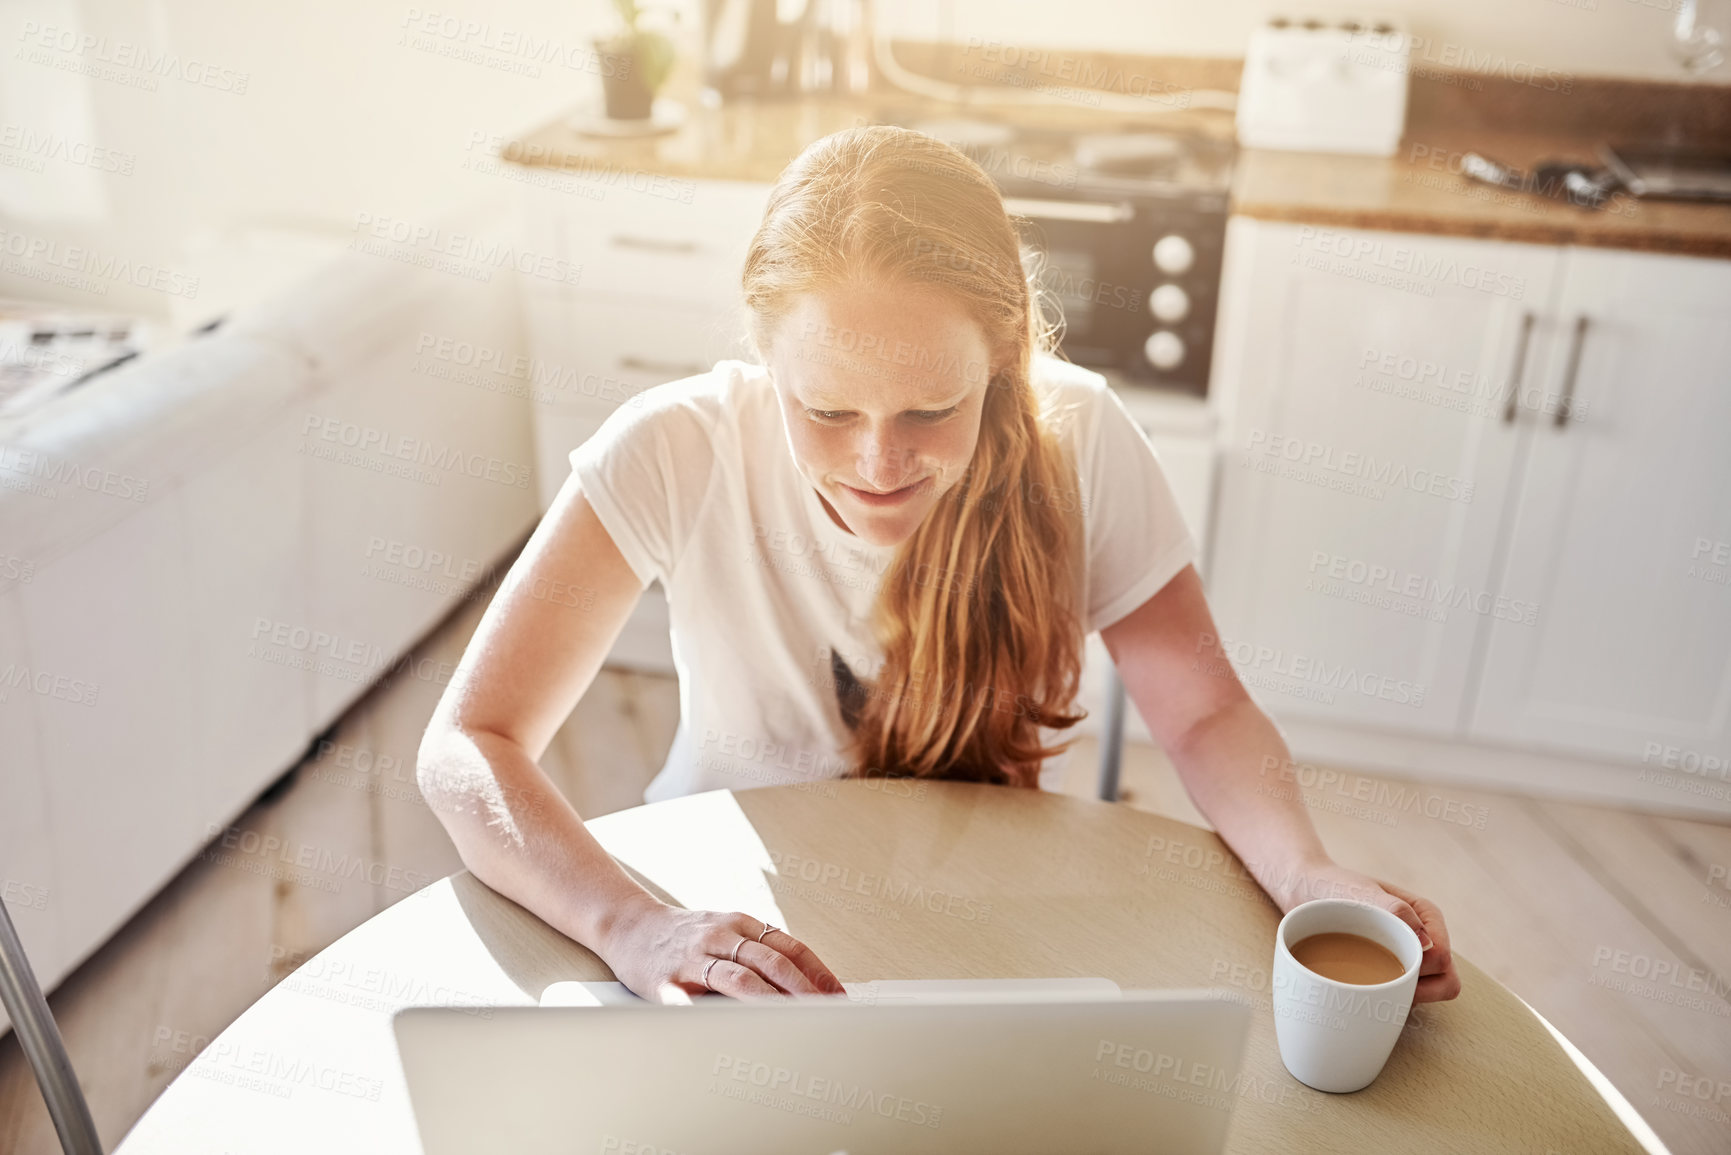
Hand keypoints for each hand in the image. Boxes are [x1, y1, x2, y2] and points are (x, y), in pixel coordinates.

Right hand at [600, 896, 845, 1002]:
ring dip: (770, 1002)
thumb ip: (760, 950)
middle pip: (771, 963)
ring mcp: (692, 958)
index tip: (839, 997)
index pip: (789, 947)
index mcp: (740, 924)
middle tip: (826, 1014)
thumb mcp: (726, 929)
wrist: (628, 924)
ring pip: (738, 978)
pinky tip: (718, 1029)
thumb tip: (807, 981)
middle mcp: (720, 936)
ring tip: (793, 1023)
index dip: (818, 972)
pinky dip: (704, 1014)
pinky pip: (684, 1000)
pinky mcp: (664, 980)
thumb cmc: (686, 934)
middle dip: (803, 990)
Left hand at [1272, 859, 1460, 1002]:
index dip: (1417, 968)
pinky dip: (1391, 1000)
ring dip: (1404, 996)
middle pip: (1444, 981)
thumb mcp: (1360, 893)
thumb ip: (1394, 911)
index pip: (1441, 958)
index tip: (1384, 962)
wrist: (1302, 893)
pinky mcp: (1393, 972)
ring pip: (1430, 994)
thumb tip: (1428, 945)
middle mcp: (1424, 938)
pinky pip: (1406, 997)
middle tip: (1376, 978)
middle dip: (1416, 989)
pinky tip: (1363, 992)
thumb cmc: (1331, 886)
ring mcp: (1410, 957)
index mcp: (1426, 915)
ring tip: (1368, 983)